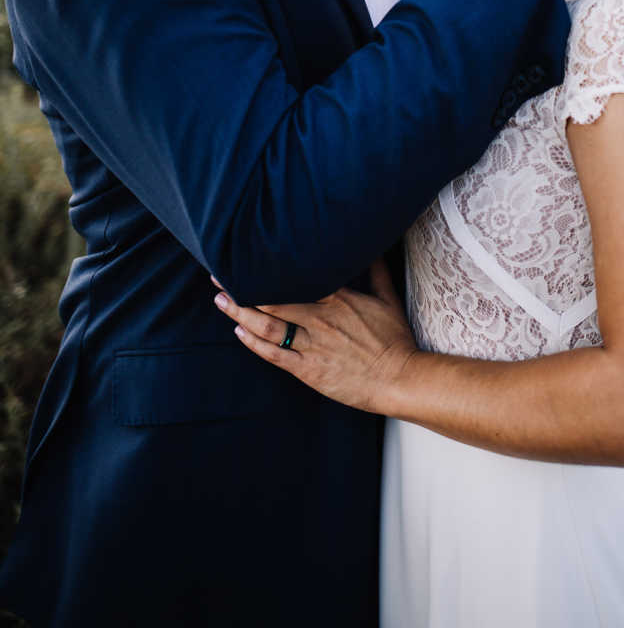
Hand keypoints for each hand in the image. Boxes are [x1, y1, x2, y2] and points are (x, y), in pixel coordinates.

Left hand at [211, 260, 417, 414]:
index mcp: (338, 298)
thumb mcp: (388, 300)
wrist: (399, 378)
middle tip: (220, 275)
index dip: (269, 269)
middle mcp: (320, 319)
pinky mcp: (309, 370)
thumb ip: (376, 272)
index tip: (250, 257)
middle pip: (273, 300)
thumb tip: (374, 248)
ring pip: (268, 326)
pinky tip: (239, 332)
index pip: (296, 278)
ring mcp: (313, 345)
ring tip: (221, 300)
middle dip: (244, 287)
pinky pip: (275, 355)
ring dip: (241, 312)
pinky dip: (254, 343)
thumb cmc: (395, 339)